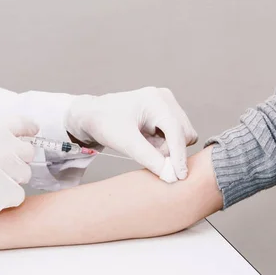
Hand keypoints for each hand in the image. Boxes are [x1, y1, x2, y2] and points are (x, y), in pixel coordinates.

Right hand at [0, 117, 37, 231]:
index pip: (20, 124)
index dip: (28, 128)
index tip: (31, 131)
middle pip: (27, 152)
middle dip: (16, 159)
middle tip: (0, 167)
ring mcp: (0, 175)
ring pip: (23, 176)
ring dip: (11, 179)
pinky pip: (16, 197)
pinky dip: (5, 199)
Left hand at [65, 87, 197, 180]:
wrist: (92, 116)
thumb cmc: (104, 123)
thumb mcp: (125, 143)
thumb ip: (149, 158)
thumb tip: (170, 175)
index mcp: (155, 100)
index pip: (176, 131)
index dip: (179, 155)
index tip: (180, 175)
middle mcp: (165, 99)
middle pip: (183, 133)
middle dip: (168, 150)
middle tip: (145, 153)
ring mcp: (166, 104)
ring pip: (181, 135)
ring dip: (166, 147)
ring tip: (143, 144)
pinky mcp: (165, 113)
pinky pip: (175, 135)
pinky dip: (163, 143)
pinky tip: (146, 141)